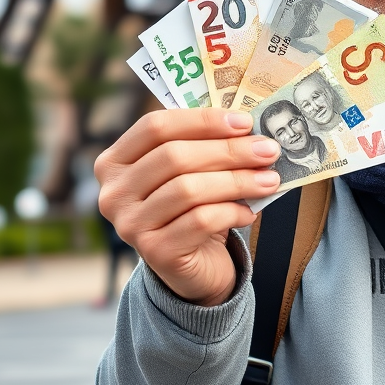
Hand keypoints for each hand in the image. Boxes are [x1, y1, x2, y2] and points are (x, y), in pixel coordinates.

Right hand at [95, 109, 280, 305]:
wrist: (192, 264)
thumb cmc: (192, 206)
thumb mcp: (193, 171)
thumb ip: (207, 145)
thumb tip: (249, 127)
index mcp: (115, 161)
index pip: (155, 127)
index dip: (202, 120)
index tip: (245, 122)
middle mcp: (114, 193)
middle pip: (175, 156)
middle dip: (229, 150)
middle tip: (268, 150)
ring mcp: (130, 224)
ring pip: (189, 189)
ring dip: (238, 181)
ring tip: (270, 180)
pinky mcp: (155, 252)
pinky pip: (201, 221)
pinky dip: (232, 212)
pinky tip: (250, 212)